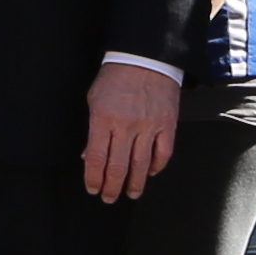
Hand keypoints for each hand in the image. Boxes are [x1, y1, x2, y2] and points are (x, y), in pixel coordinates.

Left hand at [82, 61, 180, 204]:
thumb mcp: (94, 99)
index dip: (93, 178)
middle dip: (111, 187)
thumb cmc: (116, 76)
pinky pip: (163, 154)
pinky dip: (156, 167)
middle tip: (109, 197)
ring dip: (134, 184)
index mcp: (104, 118)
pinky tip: (149, 173)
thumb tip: (88, 155)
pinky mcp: (167, 125)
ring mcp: (148, 127)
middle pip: (117, 167)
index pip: (95, 158)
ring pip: (140, 166)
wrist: (145, 58)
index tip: (93, 188)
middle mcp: (126, 126)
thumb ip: (92, 129)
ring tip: (130, 194)